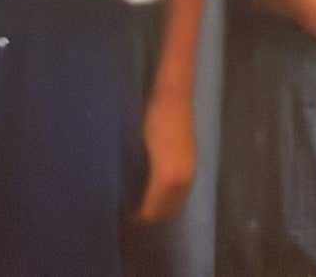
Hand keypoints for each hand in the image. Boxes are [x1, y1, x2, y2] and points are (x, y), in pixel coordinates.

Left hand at [133, 89, 196, 223]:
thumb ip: (136, 173)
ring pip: (176, 204)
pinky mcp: (193, 167)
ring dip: (161, 209)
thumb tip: (127, 191)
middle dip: (149, 216)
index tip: (123, 216)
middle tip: (131, 212)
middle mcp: (182, 181)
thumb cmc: (152, 119)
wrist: (174, 99)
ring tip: (142, 204)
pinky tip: (157, 193)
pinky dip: (170, 199)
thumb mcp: (138, 146)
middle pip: (165, 211)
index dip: (137, 217)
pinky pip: (182, 194)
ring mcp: (190, 175)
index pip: (151, 210)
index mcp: (166, 177)